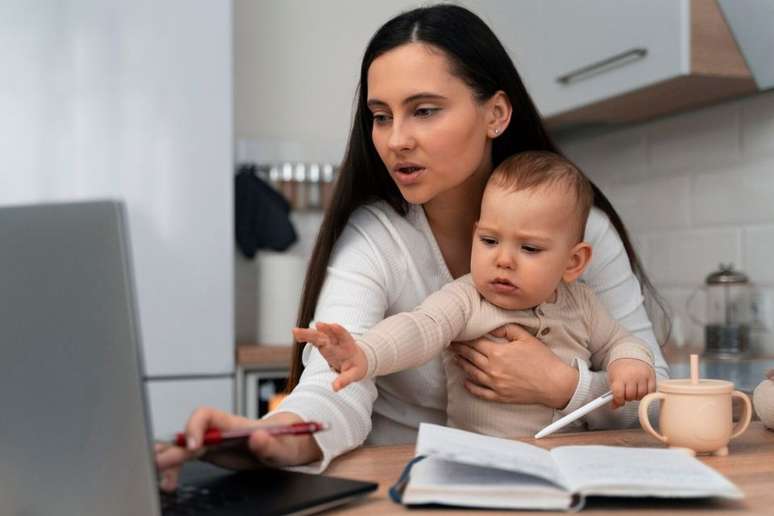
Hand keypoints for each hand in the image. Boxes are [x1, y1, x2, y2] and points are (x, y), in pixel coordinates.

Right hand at [155, 409, 321, 491]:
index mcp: (233, 424)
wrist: (285, 446)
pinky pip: (185, 458)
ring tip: (162, 479)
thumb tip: (257, 437)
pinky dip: (174, 469)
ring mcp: (211, 441)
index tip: (194, 447)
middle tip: (160, 464)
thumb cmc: (286, 441)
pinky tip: (170, 482)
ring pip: (182, 447)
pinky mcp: (209, 453)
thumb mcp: (284, 445)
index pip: (205, 415)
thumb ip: (271, 443)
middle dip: (172, 448)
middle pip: (188, 434)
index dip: (195, 427)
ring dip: (168, 459)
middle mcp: (218, 430)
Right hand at [292, 322, 367, 390]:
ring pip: (318, 335)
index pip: (344, 336)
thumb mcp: (354, 374)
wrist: (356, 360)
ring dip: (308, 333)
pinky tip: (296, 335)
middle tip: (318, 325)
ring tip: (296, 331)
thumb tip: (334, 388)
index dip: (339, 330)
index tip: (333, 325)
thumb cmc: (356, 367)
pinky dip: (305, 337)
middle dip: (324, 329)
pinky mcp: (322, 344)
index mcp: (348, 345)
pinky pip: (313, 339)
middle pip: (329, 334)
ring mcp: (329, 341)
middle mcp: (338, 341)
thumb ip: (345, 380)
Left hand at [450, 323, 578, 408]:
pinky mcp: (500, 396)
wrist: (554, 384)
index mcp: (498, 353)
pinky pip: (480, 392)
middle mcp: (493, 369)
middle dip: (459, 349)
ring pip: (472, 373)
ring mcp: (495, 384)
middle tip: (450, 344)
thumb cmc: (543, 360)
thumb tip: (492, 327)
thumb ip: (507, 329)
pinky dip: (470, 387)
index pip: (474, 343)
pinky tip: (465, 382)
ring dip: (462, 365)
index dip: (463, 338)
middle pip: (470, 357)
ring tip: (455, 358)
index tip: (456, 334)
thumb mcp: (526, 338)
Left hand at [607, 358, 655, 408]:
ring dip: (637, 396)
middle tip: (627, 393)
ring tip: (634, 390)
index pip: (619, 394)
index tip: (619, 400)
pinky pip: (651, 391)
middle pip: (631, 396)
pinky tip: (641, 389)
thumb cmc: (620, 368)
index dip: (619, 400)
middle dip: (628, 397)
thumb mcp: (612, 378)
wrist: (630, 354)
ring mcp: (642, 376)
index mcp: (619, 376)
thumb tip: (614, 407)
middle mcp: (631, 376)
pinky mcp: (651, 376)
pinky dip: (647, 393)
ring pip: (641, 395)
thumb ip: (613, 393)